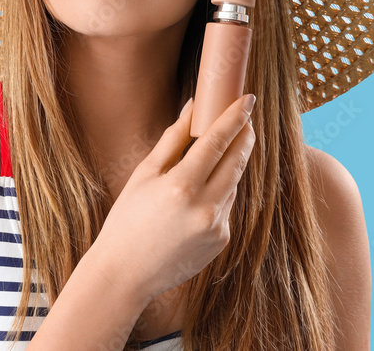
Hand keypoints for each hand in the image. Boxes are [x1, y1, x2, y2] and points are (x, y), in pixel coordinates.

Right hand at [91, 94, 256, 305]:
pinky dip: (221, 191)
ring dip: (232, 162)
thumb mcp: (144, 175)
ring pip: (234, 182)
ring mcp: (217, 226)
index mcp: (181, 186)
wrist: (126, 273)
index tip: (247, 99)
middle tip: (245, 117)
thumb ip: (172, 140)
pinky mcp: (222, 240)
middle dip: (244, 135)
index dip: (234, 117)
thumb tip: (192, 108)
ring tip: (220, 148)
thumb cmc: (127, 219)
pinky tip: (202, 190)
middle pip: (237, 160)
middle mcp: (205, 207)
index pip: (217, 142)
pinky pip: (227, 205)